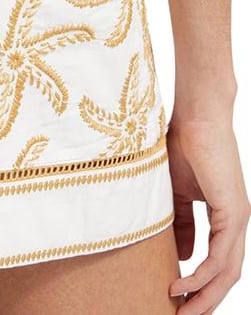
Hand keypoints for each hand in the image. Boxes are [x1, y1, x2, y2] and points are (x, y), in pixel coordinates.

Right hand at [167, 115, 249, 312]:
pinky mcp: (234, 213)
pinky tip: (182, 285)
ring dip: (204, 296)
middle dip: (203, 300)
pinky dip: (201, 275)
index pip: (217, 261)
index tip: (175, 298)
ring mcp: (238, 218)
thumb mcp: (176, 193)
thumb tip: (179, 255)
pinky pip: (220, 257)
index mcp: (225, 216)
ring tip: (181, 312)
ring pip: (227, 273)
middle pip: (226, 275)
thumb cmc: (183, 146)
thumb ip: (180, 223)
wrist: (195, 118)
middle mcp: (236, 222)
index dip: (199, 283)